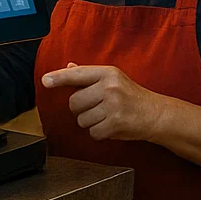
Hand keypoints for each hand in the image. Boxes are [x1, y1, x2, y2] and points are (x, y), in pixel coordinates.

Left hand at [41, 63, 168, 142]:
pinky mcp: (115, 122)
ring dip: (91, 122)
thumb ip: (89, 76)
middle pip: (74, 102)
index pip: (77, 74)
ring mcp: (113, 105)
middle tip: (99, 107)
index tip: (45, 80)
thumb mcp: (114, 80)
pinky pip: (92, 132)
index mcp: (108, 73)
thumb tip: (69, 66)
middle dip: (82, 109)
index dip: (59, 78)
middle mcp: (110, 87)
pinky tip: (111, 126)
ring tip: (107, 116)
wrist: (156, 113)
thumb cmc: (132, 97)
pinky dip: (100, 133)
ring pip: (81, 120)